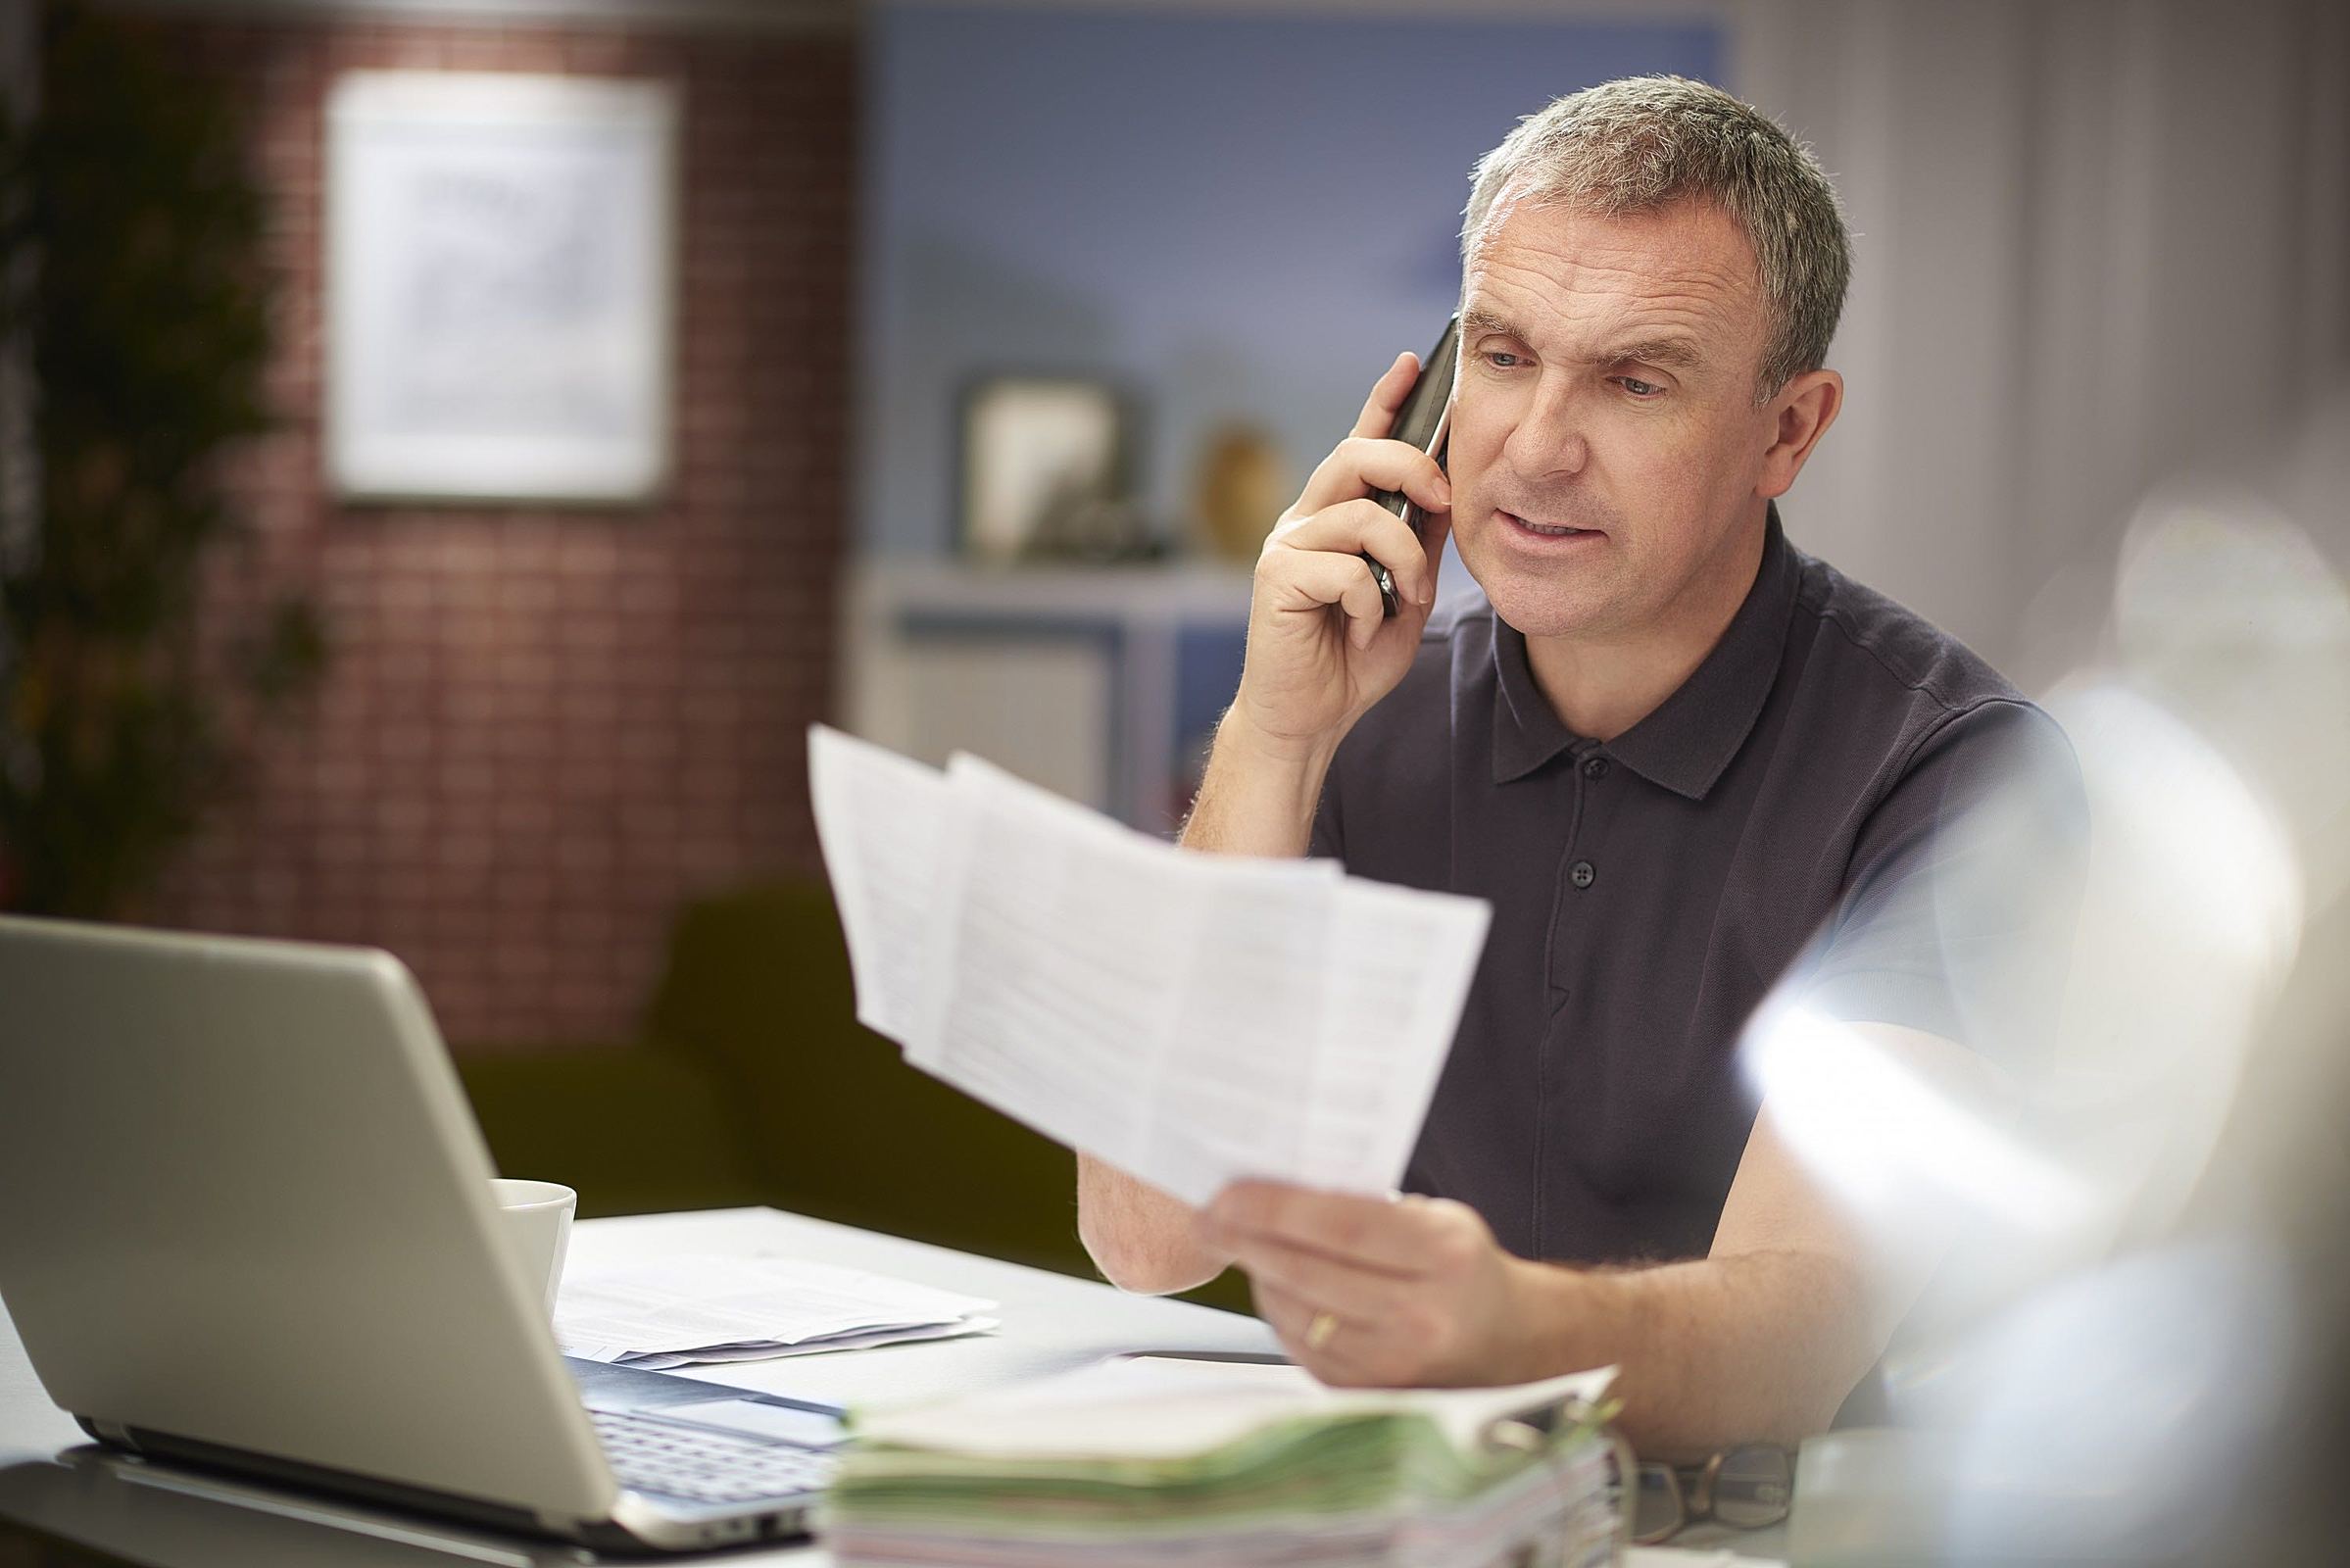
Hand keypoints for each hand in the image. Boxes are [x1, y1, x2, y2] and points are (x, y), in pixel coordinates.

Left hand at [1201, 1180, 1535, 1386]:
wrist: (1502, 1343)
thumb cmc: (1458, 1266)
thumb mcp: (1435, 1219)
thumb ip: (1369, 1205)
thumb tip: (1277, 1182)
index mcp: (1444, 1256)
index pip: (1344, 1226)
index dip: (1277, 1207)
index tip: (1228, 1192)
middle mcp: (1421, 1315)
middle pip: (1308, 1272)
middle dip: (1246, 1239)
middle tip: (1207, 1216)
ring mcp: (1392, 1363)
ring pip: (1294, 1311)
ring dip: (1256, 1273)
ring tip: (1234, 1242)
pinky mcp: (1366, 1391)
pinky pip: (1298, 1344)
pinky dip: (1276, 1309)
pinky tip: (1269, 1281)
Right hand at [1232, 353, 1453, 757]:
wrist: (1309, 720)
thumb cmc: (1351, 659)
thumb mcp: (1407, 595)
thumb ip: (1422, 544)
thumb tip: (1450, 492)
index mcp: (1337, 516)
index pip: (1360, 443)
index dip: (1384, 400)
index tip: (1415, 363)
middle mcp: (1307, 519)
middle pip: (1356, 455)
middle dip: (1412, 467)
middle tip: (1445, 501)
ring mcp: (1286, 545)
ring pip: (1362, 516)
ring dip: (1404, 561)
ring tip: (1405, 600)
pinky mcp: (1275, 577)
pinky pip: (1344, 569)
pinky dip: (1367, 604)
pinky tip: (1356, 630)